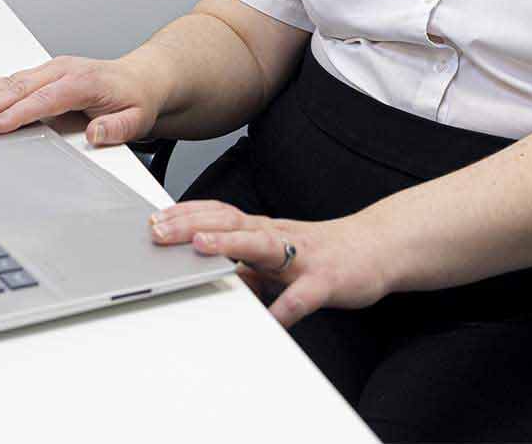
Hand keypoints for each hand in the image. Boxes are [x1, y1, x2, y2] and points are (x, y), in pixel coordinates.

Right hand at [0, 55, 163, 146]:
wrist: (142, 79)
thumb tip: (95, 133)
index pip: (43, 100)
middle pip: (19, 88)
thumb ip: (117, 128)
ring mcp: (53, 69)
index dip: (16, 114)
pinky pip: (15, 78)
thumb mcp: (137, 118)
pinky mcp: (46, 72)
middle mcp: (63, 70)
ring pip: (12, 81)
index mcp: (82, 81)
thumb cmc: (136, 98)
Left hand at [148, 200, 390, 327]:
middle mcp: (279, 236)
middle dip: (192, 224)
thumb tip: (209, 277)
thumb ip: (245, 266)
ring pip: (263, 245)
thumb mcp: (278, 256)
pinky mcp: (326, 280)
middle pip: (231, 221)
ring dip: (230, 243)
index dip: (186, 213)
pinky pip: (302, 296)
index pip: (219, 212)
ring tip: (200, 246)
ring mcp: (302, 256)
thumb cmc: (322, 252)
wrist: (378, 247)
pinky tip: (268, 320)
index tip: (153, 218)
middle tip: (158, 230)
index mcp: (264, 230)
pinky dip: (285, 308)